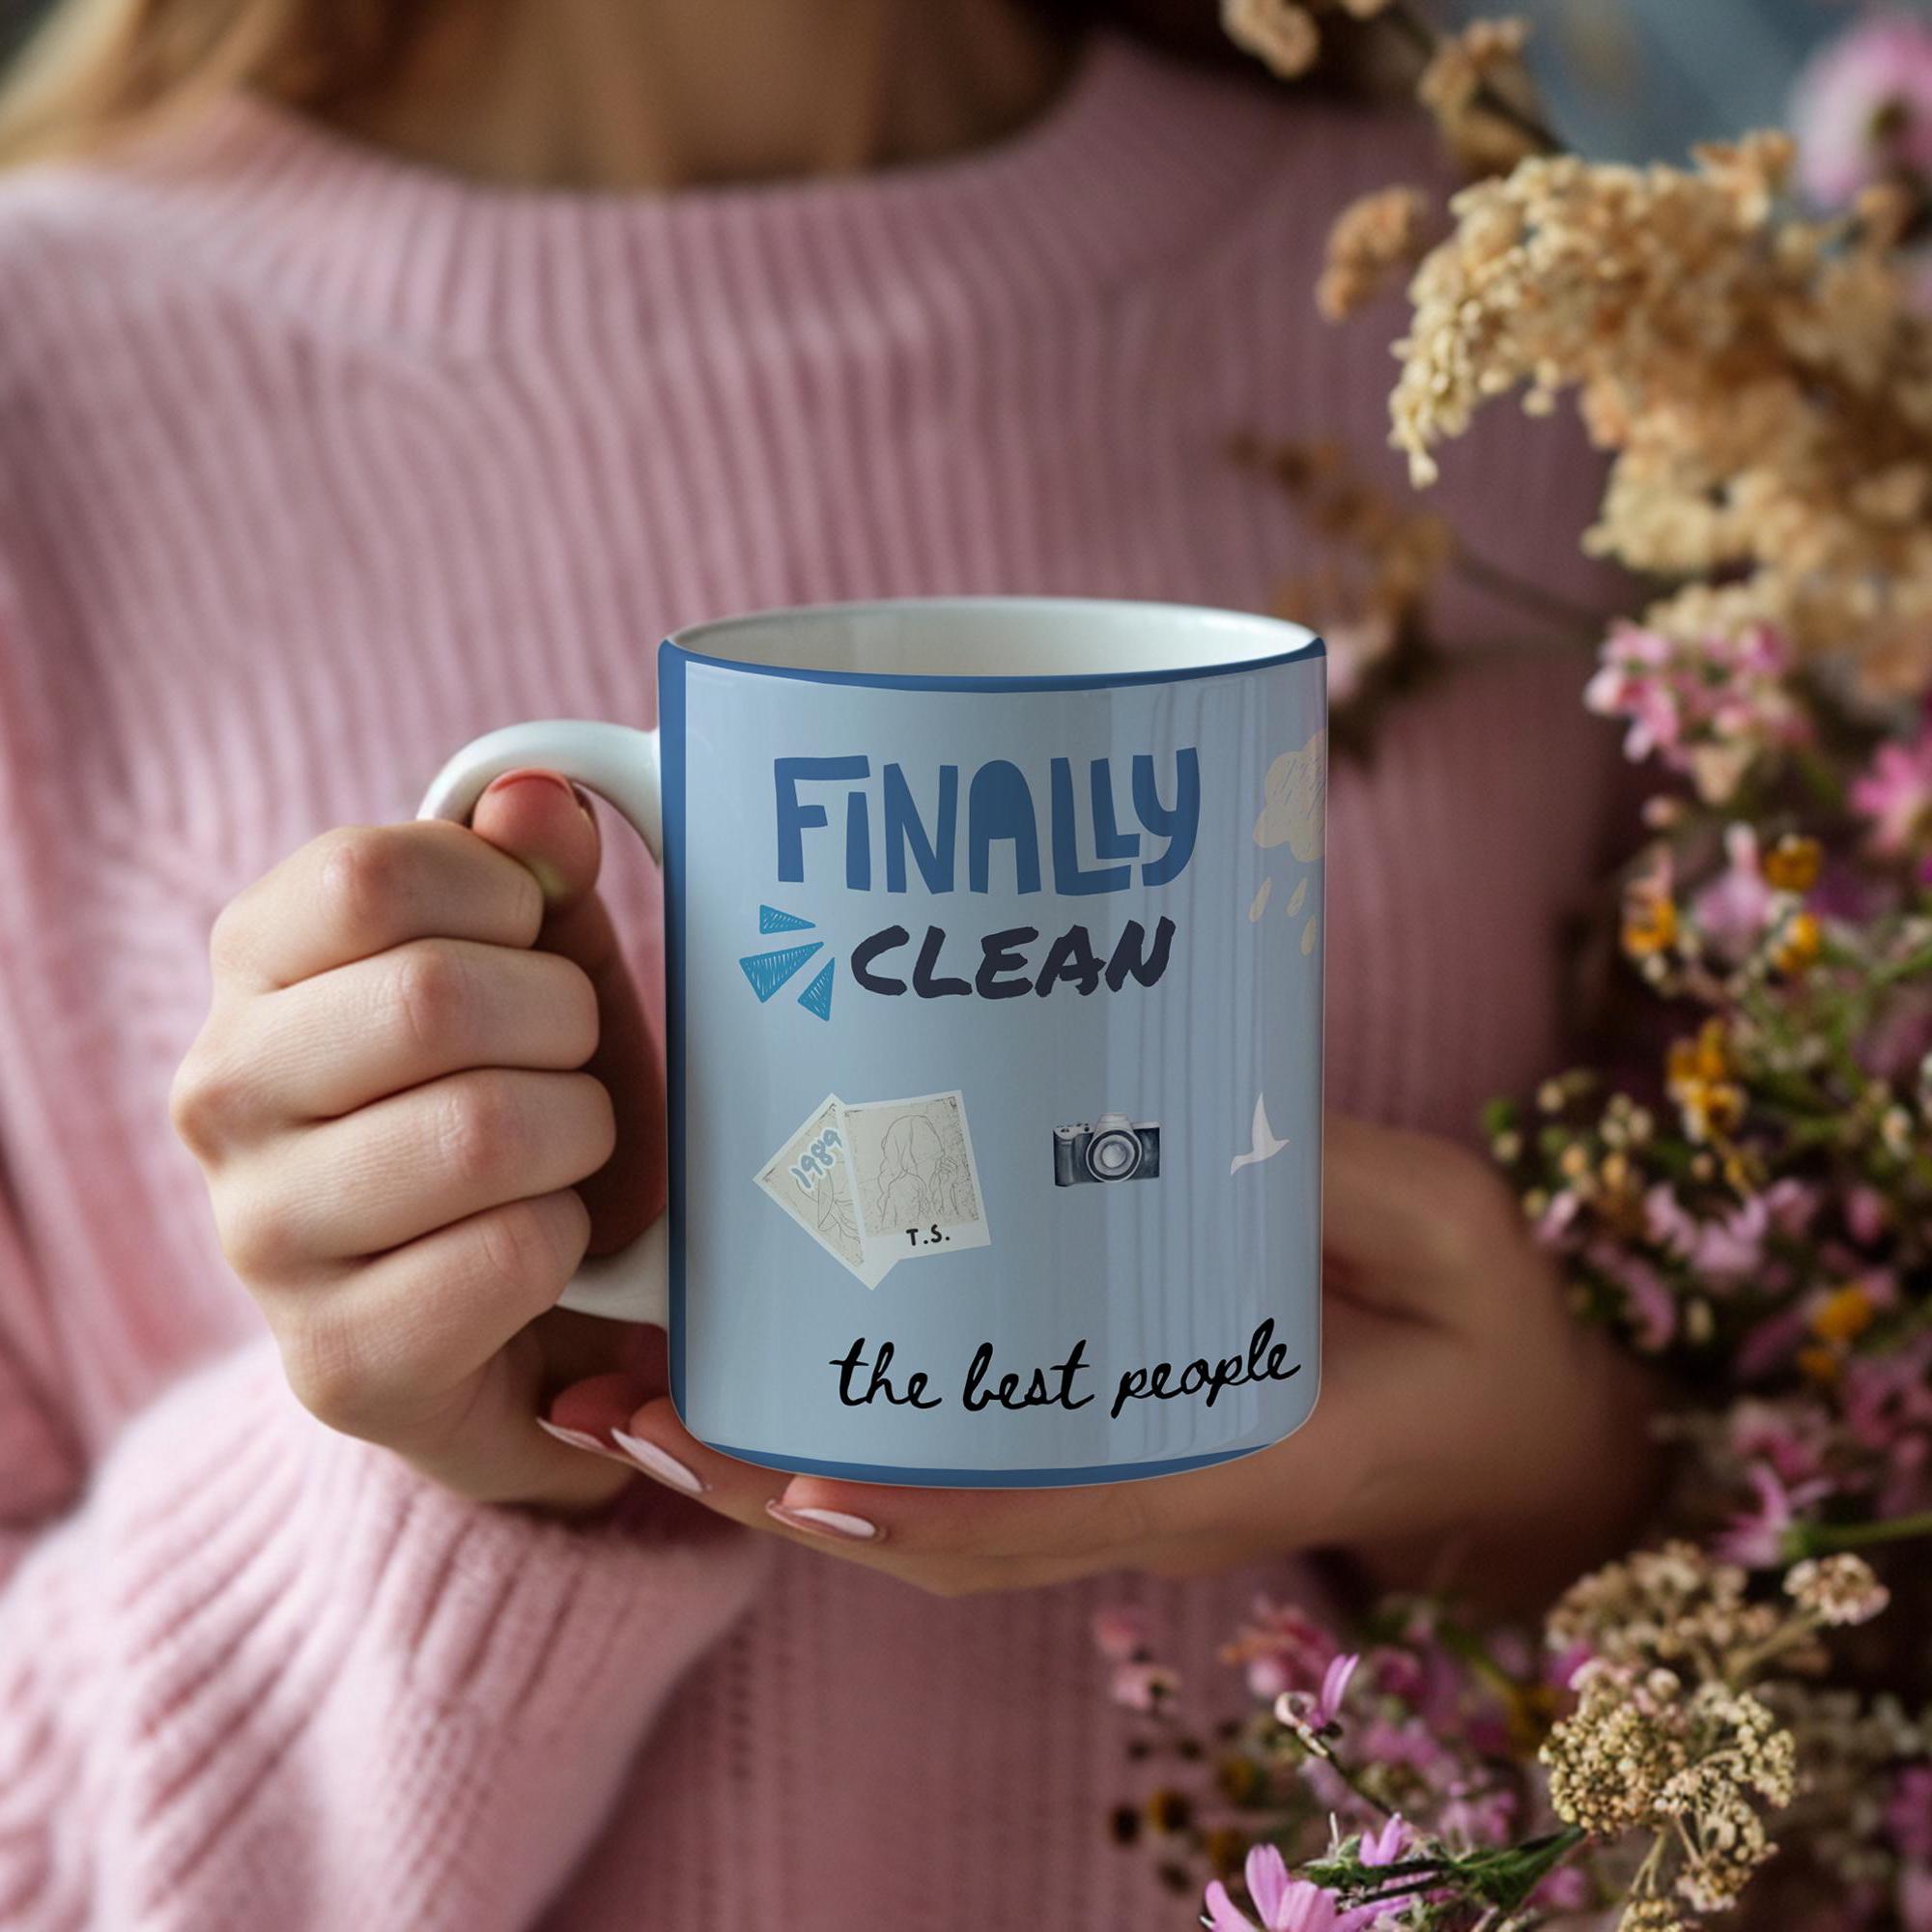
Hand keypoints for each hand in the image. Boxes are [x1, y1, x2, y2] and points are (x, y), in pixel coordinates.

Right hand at [171, 771, 667, 1510]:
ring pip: (482, 1128)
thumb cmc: (527, 1103)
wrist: (523, 1312)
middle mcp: (221, 1096)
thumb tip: (538, 797)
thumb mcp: (544, 968)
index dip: (503, 895)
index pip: (366, 874)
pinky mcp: (336, 1362)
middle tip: (571, 1064)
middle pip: (434, 999)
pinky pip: (510, 1251)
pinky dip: (569, 1240)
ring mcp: (262, 1237)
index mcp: (255, 968)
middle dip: (562, 1024)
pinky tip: (544, 1248)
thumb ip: (537, 874)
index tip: (532, 941)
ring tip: (562, 1157)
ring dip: (577, 1136)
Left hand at [551, 1115, 1657, 1603]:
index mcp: (1219, 1461)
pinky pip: (949, 1479)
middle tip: (610, 1400)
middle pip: (915, 1529)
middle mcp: (1140, 1495)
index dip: (883, 1493)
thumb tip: (1191, 1101)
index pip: (1022, 1510)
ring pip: (908, 1518)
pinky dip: (837, 1454)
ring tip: (626, 1395)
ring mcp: (1116, 1485)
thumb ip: (1331, 1173)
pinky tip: (752, 1387)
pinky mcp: (1108, 1450)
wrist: (1525, 1431)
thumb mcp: (1441, 1229)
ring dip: (764, 1474)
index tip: (755, 1449)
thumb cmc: (1490, 1330)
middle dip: (757, 1483)